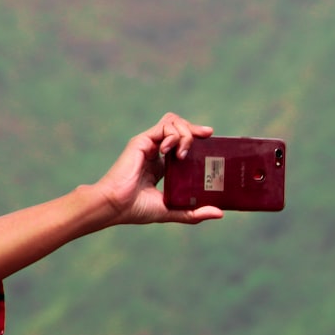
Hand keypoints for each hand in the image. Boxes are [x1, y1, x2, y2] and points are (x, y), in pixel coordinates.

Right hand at [93, 112, 224, 225]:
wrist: (115, 206)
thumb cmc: (137, 210)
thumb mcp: (171, 210)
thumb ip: (193, 212)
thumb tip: (219, 213)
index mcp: (162, 165)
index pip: (182, 142)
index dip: (196, 138)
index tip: (211, 142)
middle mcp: (156, 151)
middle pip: (179, 126)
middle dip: (195, 128)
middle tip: (207, 136)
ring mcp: (149, 145)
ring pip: (173, 122)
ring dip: (186, 132)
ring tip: (185, 153)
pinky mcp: (142, 141)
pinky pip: (163, 127)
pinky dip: (174, 135)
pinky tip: (174, 153)